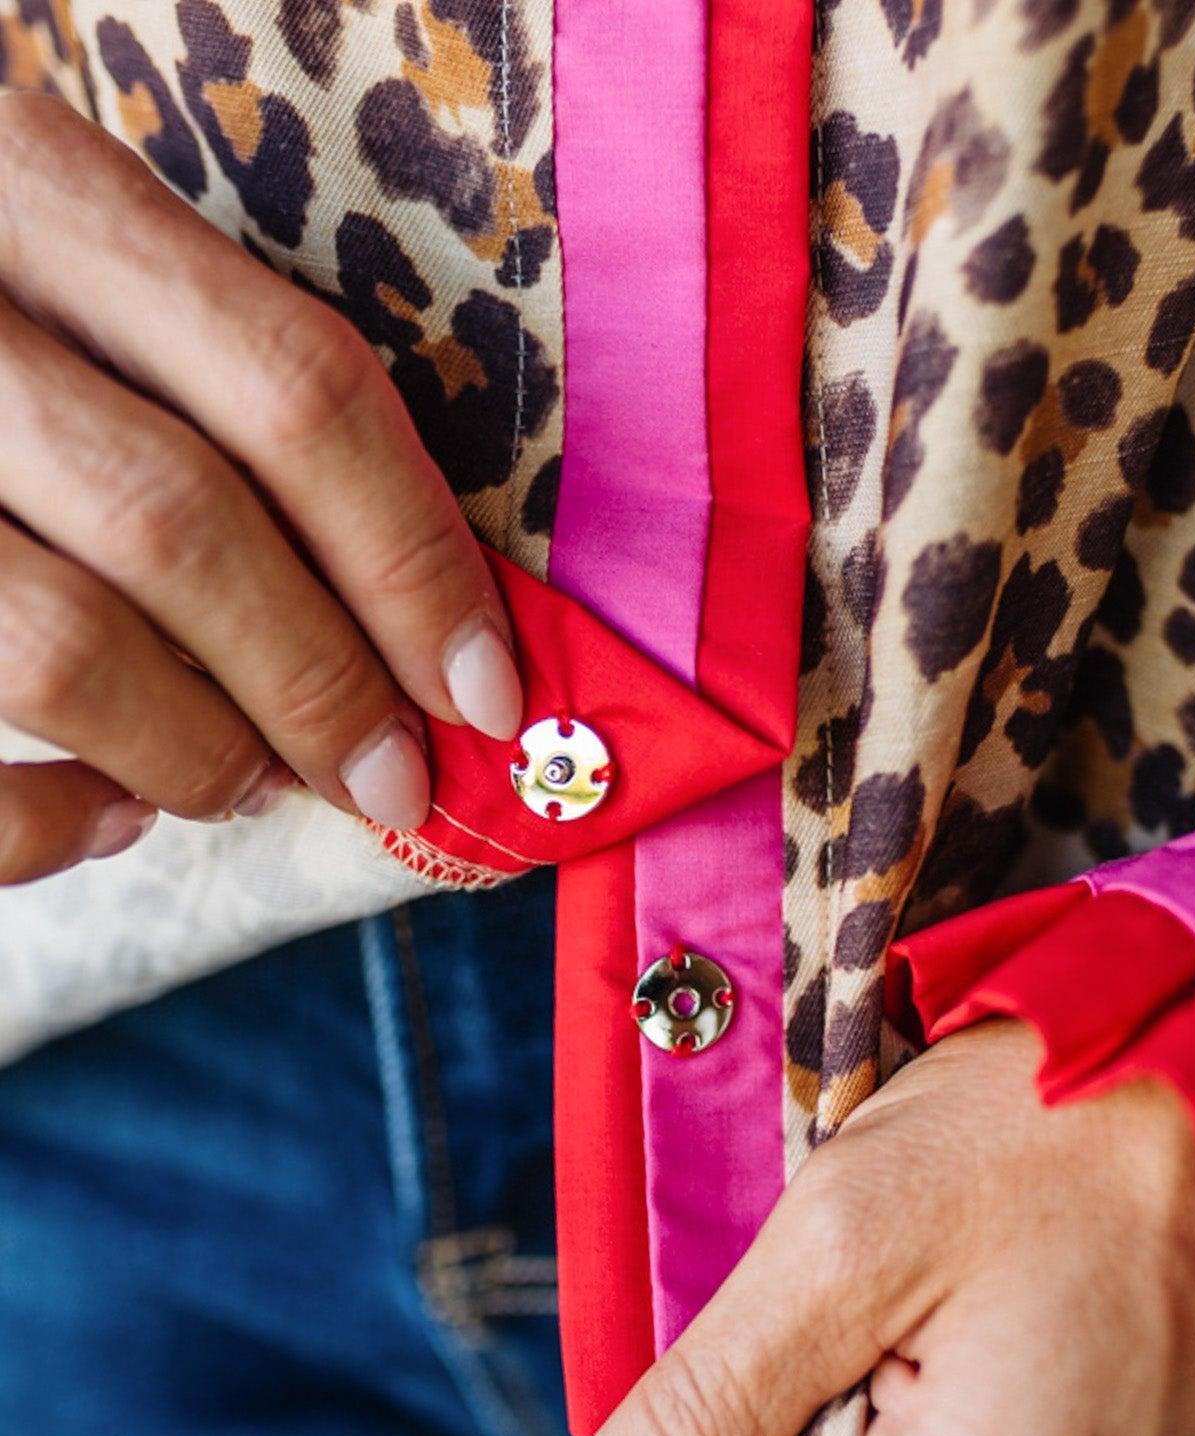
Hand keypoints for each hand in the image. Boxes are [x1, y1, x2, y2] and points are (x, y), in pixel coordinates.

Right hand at [0, 91, 520, 882]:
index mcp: (38, 193)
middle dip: (322, 686)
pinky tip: (113, 814)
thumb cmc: (12, 331)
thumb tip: (427, 631)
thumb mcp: (90, 274)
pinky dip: (52, 824)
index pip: (293, 387)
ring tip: (255, 781)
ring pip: (63, 647)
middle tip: (392, 778)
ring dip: (202, 754)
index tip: (489, 690)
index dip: (416, 564)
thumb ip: (224, 388)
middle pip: (183, 525)